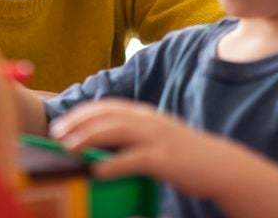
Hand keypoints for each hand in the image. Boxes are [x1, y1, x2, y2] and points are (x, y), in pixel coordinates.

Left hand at [49, 98, 224, 197]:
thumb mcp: (156, 138)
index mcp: (145, 115)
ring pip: (117, 131)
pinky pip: (134, 159)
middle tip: (57, 134)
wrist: (220, 165)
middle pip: (107, 115)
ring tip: (69, 147)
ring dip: (89, 137)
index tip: (62, 122)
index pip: (108, 107)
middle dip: (79, 122)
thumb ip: (133, 137)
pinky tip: (97, 171)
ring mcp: (157, 138)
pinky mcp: (164, 158)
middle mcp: (148, 121)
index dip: (83, 112)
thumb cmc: (183, 155)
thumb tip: (101, 146)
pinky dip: (113, 164)